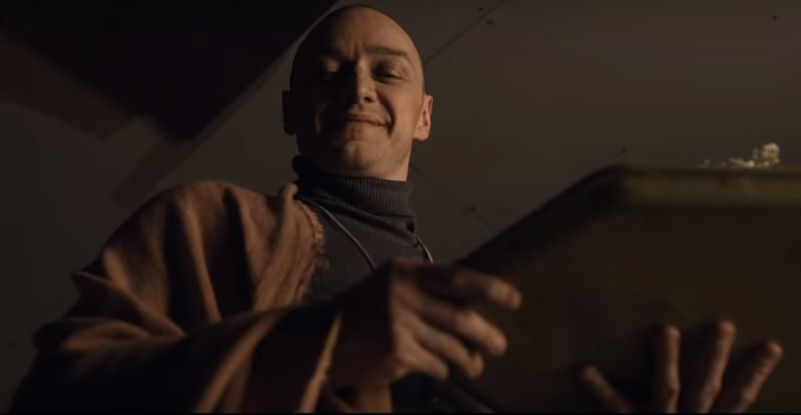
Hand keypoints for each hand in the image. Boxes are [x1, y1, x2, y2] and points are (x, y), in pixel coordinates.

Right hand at [327, 257, 521, 387]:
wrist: (324, 334)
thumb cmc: (365, 307)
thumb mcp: (393, 282)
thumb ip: (428, 285)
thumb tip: (474, 295)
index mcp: (406, 272)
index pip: (457, 277)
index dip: (489, 288)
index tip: (514, 300)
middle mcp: (403, 296)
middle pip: (460, 317)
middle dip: (486, 335)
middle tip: (500, 345)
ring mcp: (399, 326)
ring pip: (451, 346)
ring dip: (469, 359)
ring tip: (476, 365)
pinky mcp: (397, 354)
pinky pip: (434, 364)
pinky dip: (443, 369)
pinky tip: (444, 369)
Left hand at [581, 320, 782, 412]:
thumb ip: (715, 410)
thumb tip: (725, 397)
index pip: (739, 398)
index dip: (754, 374)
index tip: (770, 346)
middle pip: (707, 386)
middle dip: (714, 356)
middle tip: (723, 324)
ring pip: (668, 389)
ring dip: (668, 359)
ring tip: (666, 328)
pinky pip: (615, 407)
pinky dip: (600, 389)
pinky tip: (584, 371)